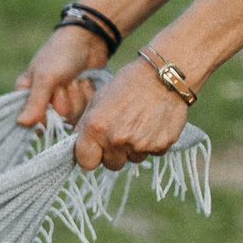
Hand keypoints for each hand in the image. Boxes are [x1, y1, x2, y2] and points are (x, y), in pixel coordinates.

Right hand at [15, 25, 109, 128]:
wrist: (88, 40)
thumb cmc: (60, 54)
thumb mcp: (45, 77)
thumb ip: (35, 101)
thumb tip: (21, 123)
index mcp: (27, 95)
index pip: (32, 121)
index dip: (44, 117)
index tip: (51, 103)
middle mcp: (44, 102)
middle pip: (57, 119)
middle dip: (65, 100)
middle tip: (65, 82)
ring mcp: (64, 102)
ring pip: (74, 115)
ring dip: (78, 95)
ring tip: (75, 78)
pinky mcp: (80, 101)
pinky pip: (87, 110)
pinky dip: (88, 94)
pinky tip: (85, 81)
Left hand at [71, 60, 192, 170]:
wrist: (163, 77)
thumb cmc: (127, 85)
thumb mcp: (98, 100)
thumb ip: (86, 126)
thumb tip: (79, 145)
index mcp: (96, 128)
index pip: (86, 162)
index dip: (90, 156)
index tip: (94, 150)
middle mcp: (116, 140)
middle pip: (111, 164)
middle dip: (113, 153)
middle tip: (120, 134)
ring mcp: (140, 145)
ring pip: (132, 159)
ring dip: (133, 148)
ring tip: (138, 124)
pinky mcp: (161, 146)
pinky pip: (152, 153)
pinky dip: (151, 143)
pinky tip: (152, 124)